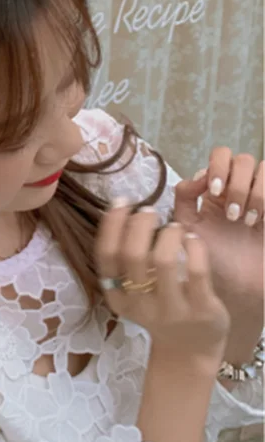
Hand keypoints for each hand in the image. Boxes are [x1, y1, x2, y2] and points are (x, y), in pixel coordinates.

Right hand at [96, 201, 229, 364]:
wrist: (188, 349)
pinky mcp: (200, 309)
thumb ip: (125, 259)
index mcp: (116, 296)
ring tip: (174, 227)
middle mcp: (139, 303)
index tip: (121, 202)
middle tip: (149, 211)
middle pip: (131, 254)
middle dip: (139, 223)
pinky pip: (197, 270)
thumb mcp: (132, 290)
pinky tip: (192, 239)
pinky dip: (194, 246)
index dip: (111, 224)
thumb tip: (124, 210)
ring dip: (168, 233)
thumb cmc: (157, 307)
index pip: (106, 255)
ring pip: (163, 260)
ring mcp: (170, 308)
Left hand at [173, 150, 263, 312]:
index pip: (221, 155)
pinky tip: (261, 222)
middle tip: (230, 213)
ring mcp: (262, 197)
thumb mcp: (188, 226)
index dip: (218, 167)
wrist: (241, 287)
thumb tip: (200, 175)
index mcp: (218, 187)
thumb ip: (184, 197)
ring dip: (253, 194)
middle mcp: (242, 187)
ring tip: (245, 221)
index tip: (214, 192)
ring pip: (263, 169)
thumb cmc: (212, 258)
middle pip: (242, 159)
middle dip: (236, 183)